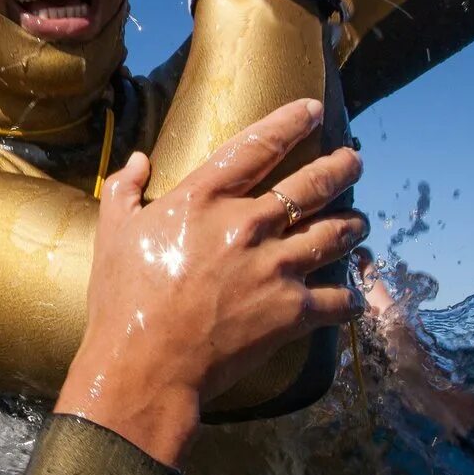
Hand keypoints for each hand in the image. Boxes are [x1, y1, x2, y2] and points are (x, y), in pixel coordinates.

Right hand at [58, 99, 366, 464]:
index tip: (313, 109)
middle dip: (341, 168)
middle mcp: (247, 224)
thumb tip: (138, 160)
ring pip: (334, 234)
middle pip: (312, 184)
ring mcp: (275, 267)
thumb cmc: (123, 299)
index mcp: (204, 198)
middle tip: (354, 162)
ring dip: (353, 226)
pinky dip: (348, 296)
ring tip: (360, 222)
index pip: (257, 145)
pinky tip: (352, 295)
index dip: (290, 122)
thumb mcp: (113, 233)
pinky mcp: (291, 310)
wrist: (144, 365)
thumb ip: (124, 189)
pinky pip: (337, 298)